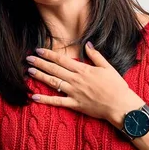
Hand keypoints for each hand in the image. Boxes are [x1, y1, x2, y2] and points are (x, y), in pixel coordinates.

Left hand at [26, 43, 144, 126]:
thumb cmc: (116, 86)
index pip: (62, 60)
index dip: (49, 54)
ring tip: (29, 72)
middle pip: (54, 69)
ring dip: (40, 77)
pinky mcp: (75, 104)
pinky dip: (45, 100)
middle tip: (28, 59)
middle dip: (40, 63)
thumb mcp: (108, 67)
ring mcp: (74, 92)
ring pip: (53, 83)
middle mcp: (76, 80)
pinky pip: (57, 102)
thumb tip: (87, 44)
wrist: (120, 105)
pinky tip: (34, 97)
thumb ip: (96, 56)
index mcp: (83, 70)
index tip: (38, 50)